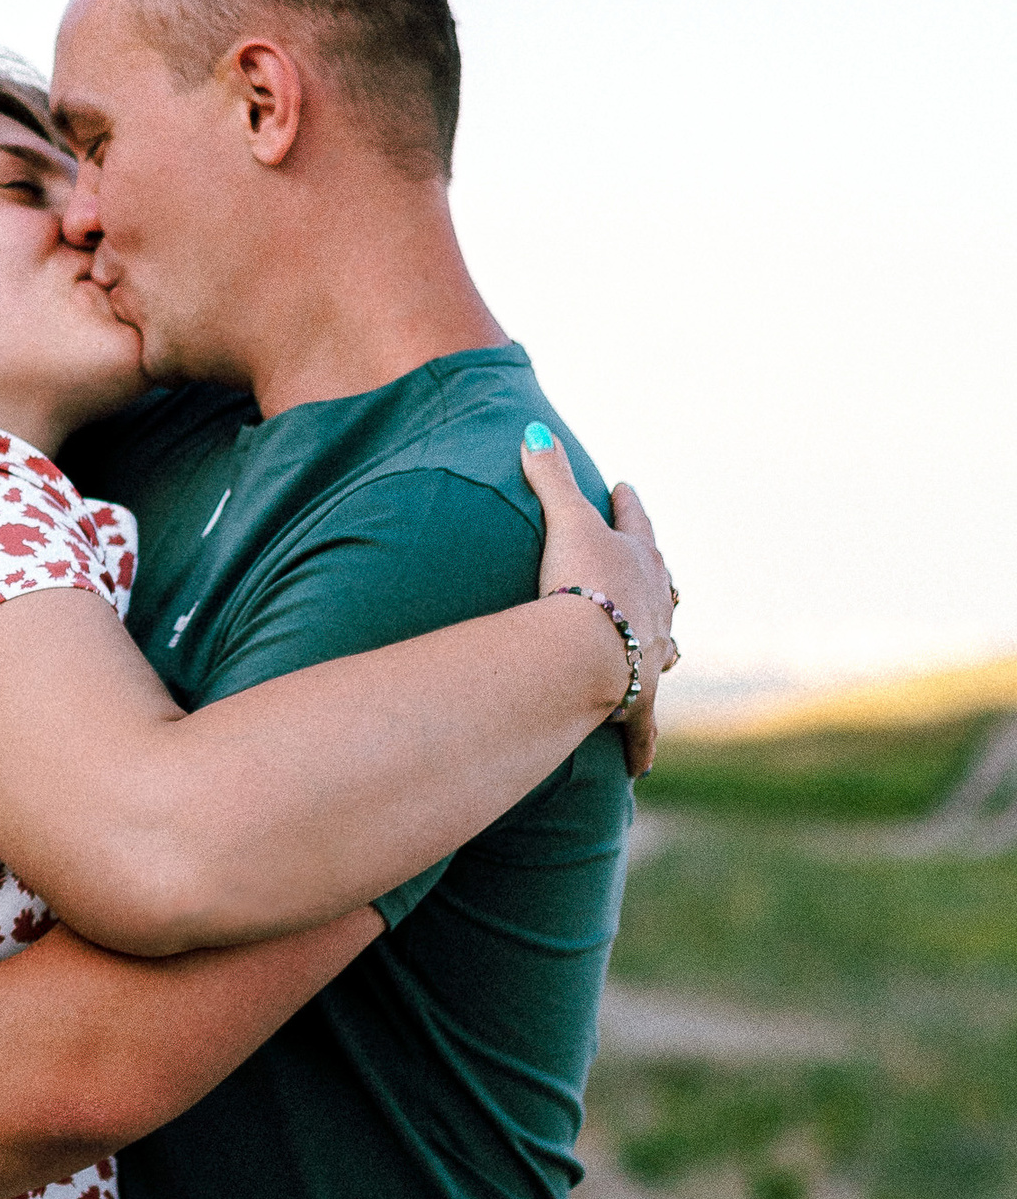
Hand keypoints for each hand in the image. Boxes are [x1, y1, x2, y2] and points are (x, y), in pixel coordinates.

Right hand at [521, 428, 680, 780]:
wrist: (591, 649)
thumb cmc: (582, 584)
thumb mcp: (566, 521)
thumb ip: (549, 477)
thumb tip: (533, 432)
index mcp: (639, 560)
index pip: (637, 523)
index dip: (629, 505)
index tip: (626, 489)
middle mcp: (656, 606)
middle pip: (662, 587)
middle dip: (657, 580)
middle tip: (654, 574)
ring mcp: (651, 653)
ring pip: (664, 649)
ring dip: (661, 648)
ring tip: (663, 653)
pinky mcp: (638, 701)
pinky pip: (641, 726)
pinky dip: (641, 743)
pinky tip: (640, 766)